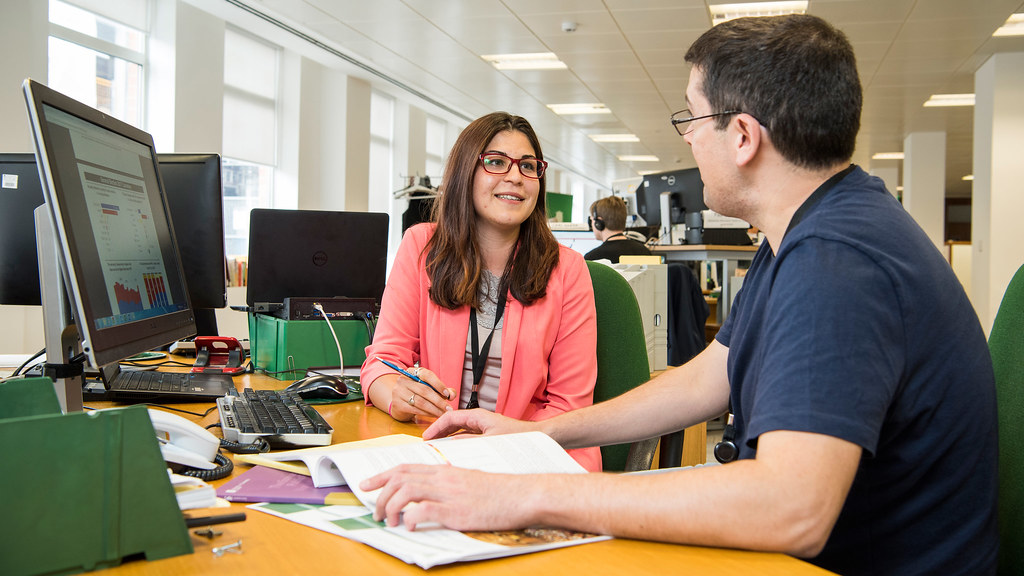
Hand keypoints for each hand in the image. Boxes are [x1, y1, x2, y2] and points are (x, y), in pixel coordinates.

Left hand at [360, 464, 535, 530]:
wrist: (522, 494)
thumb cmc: (499, 491)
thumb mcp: (469, 481)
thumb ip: (449, 483)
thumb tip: (431, 491)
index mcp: (445, 470)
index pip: (405, 467)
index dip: (382, 475)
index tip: (367, 484)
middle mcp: (443, 479)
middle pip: (400, 478)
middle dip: (379, 493)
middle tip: (373, 509)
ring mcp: (449, 494)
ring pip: (406, 492)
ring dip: (390, 507)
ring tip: (388, 521)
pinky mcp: (457, 511)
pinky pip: (424, 511)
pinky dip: (410, 518)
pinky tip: (409, 526)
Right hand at [387, 367, 454, 420]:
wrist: (399, 403)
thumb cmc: (417, 394)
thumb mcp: (429, 388)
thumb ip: (442, 390)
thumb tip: (452, 394)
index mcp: (412, 372)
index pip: (426, 375)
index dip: (438, 384)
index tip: (447, 394)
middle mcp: (403, 380)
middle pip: (425, 390)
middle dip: (439, 401)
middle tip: (449, 409)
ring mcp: (399, 392)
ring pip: (421, 402)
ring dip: (434, 409)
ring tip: (443, 414)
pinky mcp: (398, 404)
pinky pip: (416, 409)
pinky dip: (427, 413)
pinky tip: (434, 415)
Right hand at [423, 409, 534, 439]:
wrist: (536, 436)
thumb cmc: (516, 436)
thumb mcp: (490, 442)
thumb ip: (469, 442)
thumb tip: (451, 443)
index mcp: (477, 416)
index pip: (449, 417)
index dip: (435, 426)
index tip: (425, 437)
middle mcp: (478, 419)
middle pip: (451, 422)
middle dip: (438, 431)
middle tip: (426, 444)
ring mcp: (481, 426)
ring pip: (458, 429)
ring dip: (446, 436)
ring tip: (435, 447)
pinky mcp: (486, 433)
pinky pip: (466, 435)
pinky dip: (456, 440)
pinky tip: (452, 450)